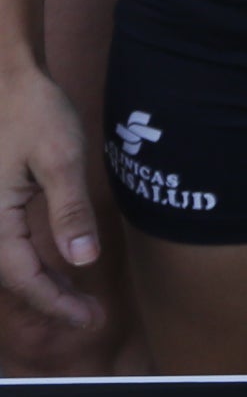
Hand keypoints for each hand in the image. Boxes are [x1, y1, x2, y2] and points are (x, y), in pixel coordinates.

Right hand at [0, 67, 99, 330]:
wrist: (6, 77)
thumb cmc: (34, 110)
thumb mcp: (61, 158)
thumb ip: (70, 210)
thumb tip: (83, 260)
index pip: (23, 277)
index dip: (56, 302)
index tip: (88, 319)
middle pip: (11, 276)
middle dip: (49, 298)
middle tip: (89, 314)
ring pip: (6, 262)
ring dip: (39, 282)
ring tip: (76, 296)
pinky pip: (5, 244)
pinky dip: (28, 260)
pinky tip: (53, 264)